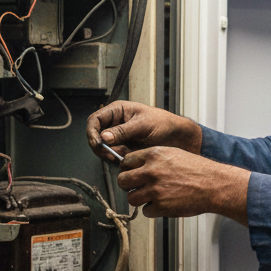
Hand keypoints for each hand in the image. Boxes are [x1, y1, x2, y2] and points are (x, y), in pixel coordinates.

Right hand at [86, 101, 201, 160]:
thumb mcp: (143, 125)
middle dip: (100, 147)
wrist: (179, 138)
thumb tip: (104, 137)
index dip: (92, 132)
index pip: (95, 120)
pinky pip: (113, 156)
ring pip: (103, 148)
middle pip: (96, 136)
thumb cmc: (165, 124)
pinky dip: (117, 160)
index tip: (98, 143)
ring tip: (122, 156)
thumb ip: (123, 131)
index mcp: (118, 111)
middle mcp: (116, 124)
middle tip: (110, 154)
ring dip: (109, 154)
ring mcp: (119, 138)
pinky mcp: (124, 149)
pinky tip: (126, 159)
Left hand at [117, 147, 249, 223]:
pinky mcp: (160, 206)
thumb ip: (155, 159)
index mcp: (154, 155)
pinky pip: (146, 211)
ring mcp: (155, 190)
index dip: (128, 169)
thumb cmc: (199, 170)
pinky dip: (153, 210)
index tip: (132, 173)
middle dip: (128, 185)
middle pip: (122, 180)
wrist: (214, 185)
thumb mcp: (174, 154)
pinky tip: (164, 205)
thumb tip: (138, 166)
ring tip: (152, 197)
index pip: (126, 161)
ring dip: (139, 199)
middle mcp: (151, 171)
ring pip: (131, 198)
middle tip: (137, 187)